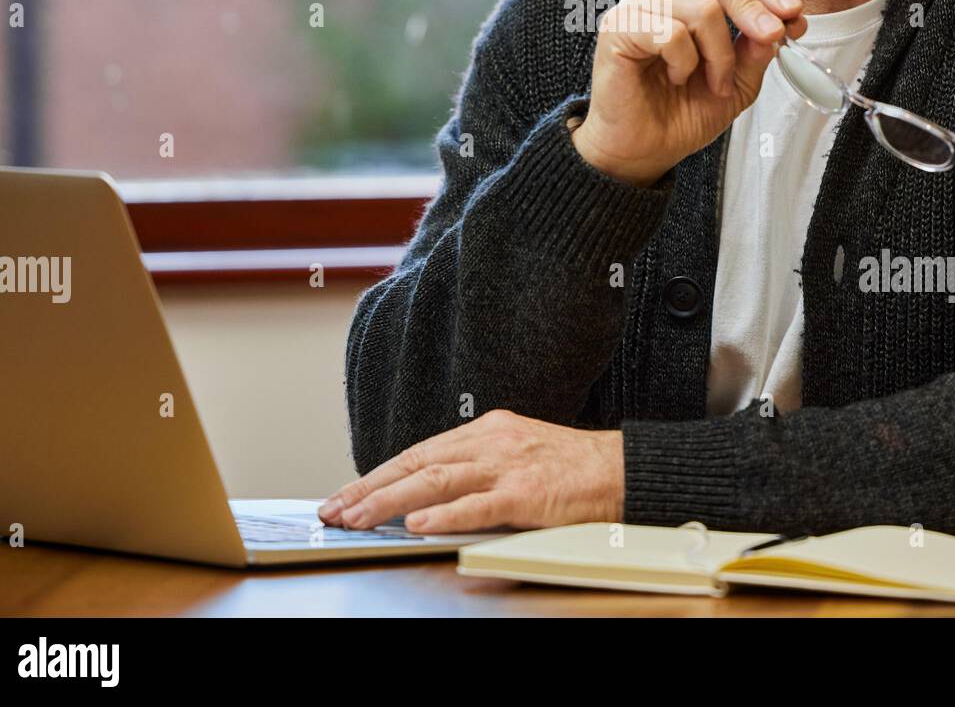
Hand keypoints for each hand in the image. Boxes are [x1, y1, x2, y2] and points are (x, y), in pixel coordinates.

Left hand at [318, 410, 624, 533]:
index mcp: (486, 430)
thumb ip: (475, 468)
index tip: (347, 493)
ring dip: (389, 502)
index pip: (419, 452)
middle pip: (417, 462)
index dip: (379, 474)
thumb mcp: (516, 453)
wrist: (620, 469)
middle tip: (333, 509)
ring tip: (356, 518)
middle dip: (369, 488)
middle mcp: (491, 441)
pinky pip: (476, 505)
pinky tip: (416, 526)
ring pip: (435, 481)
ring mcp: (507, 465)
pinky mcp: (526, 493)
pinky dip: (442, 515)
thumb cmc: (570, 468)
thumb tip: (427, 495)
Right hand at [571, 0, 805, 186]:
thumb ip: (756, 49)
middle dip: (753, 4)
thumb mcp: (737, 82)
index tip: (793, 16)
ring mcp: (636, 8)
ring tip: (713, 83)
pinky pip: (672, 33)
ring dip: (720, 54)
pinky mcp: (618, 28)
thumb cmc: (679, 113)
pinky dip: (685, 63)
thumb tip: (783, 22)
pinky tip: (676, 79)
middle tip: (772, 37)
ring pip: (703, 7)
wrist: (642, 151)